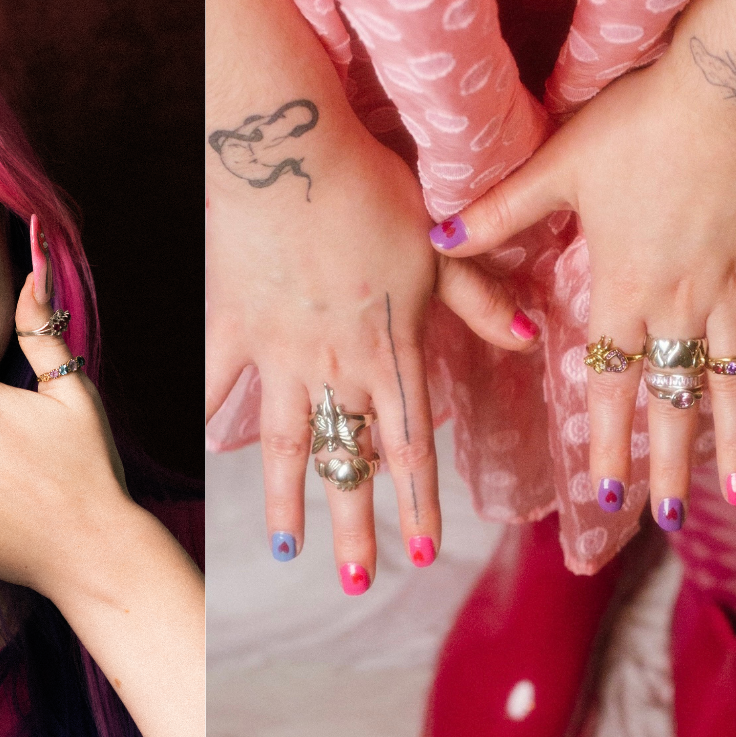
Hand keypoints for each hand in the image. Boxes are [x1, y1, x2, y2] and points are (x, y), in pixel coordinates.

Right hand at [205, 122, 531, 591]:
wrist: (289, 153)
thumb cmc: (375, 191)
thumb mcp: (440, 248)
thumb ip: (479, 300)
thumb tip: (531, 337)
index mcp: (392, 351)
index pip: (412, 446)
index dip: (418, 504)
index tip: (423, 556)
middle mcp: (337, 366)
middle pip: (349, 461)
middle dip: (355, 527)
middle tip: (356, 583)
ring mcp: (280, 352)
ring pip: (286, 442)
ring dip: (288, 500)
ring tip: (288, 549)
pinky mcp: (233, 325)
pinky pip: (219, 383)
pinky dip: (210, 419)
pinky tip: (204, 459)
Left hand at [432, 45, 735, 525]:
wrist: (735, 90)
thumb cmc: (642, 122)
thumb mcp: (559, 164)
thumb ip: (502, 211)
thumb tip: (440, 236)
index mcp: (624, 289)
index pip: (609, 383)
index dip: (606, 442)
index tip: (601, 493)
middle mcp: (681, 306)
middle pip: (674, 401)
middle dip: (672, 466)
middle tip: (672, 520)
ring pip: (734, 385)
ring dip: (734, 443)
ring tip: (735, 494)